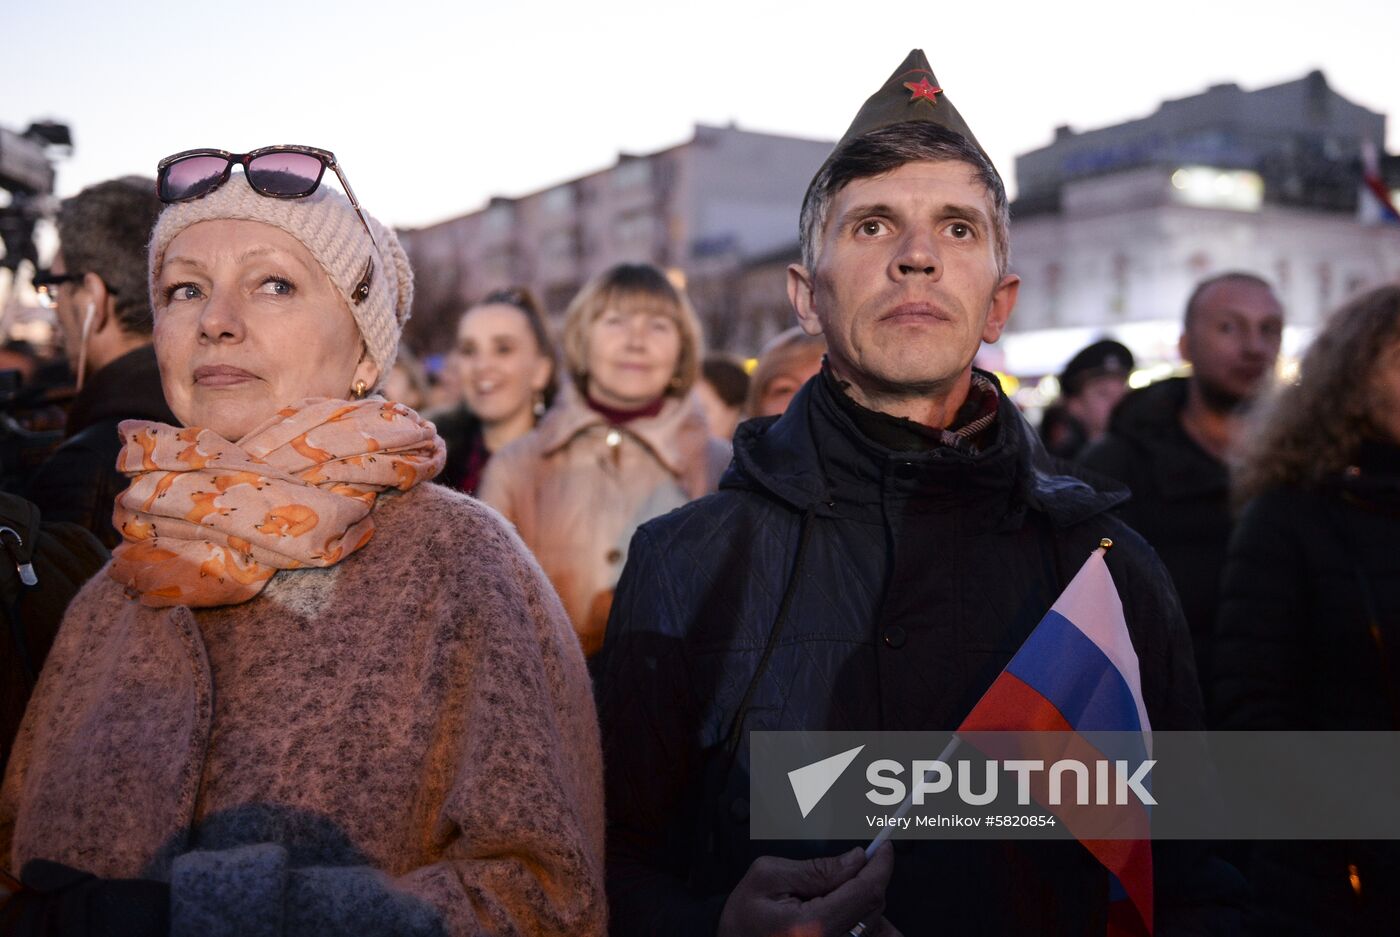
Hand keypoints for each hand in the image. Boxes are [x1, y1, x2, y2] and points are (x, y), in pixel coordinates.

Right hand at [716, 844, 901, 936]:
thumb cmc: (743, 918)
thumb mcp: (769, 876)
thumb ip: (816, 868)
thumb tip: (856, 860)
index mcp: (814, 926)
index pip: (865, 891)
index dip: (879, 864)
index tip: (883, 847)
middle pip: (874, 906)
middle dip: (869, 878)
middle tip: (854, 861)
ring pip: (874, 923)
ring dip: (865, 900)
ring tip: (835, 891)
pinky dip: (867, 922)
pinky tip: (849, 910)